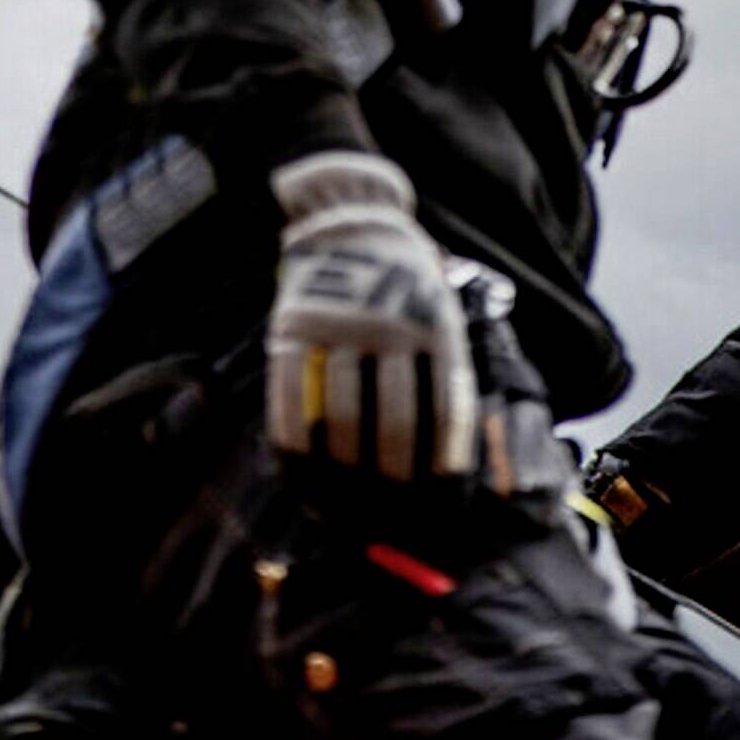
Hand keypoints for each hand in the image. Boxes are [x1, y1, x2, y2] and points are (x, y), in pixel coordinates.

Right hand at [264, 152, 475, 479]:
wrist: (351, 221)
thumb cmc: (406, 284)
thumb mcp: (442, 316)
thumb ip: (445, 378)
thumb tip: (450, 468)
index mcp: (435, 328)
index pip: (443, 414)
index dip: (440, 470)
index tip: (437, 509)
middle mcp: (388, 328)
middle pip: (391, 425)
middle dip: (390, 483)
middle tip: (387, 518)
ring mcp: (336, 328)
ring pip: (338, 420)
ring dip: (341, 476)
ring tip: (344, 511)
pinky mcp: (291, 328)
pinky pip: (289, 401)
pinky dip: (294, 448)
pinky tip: (301, 477)